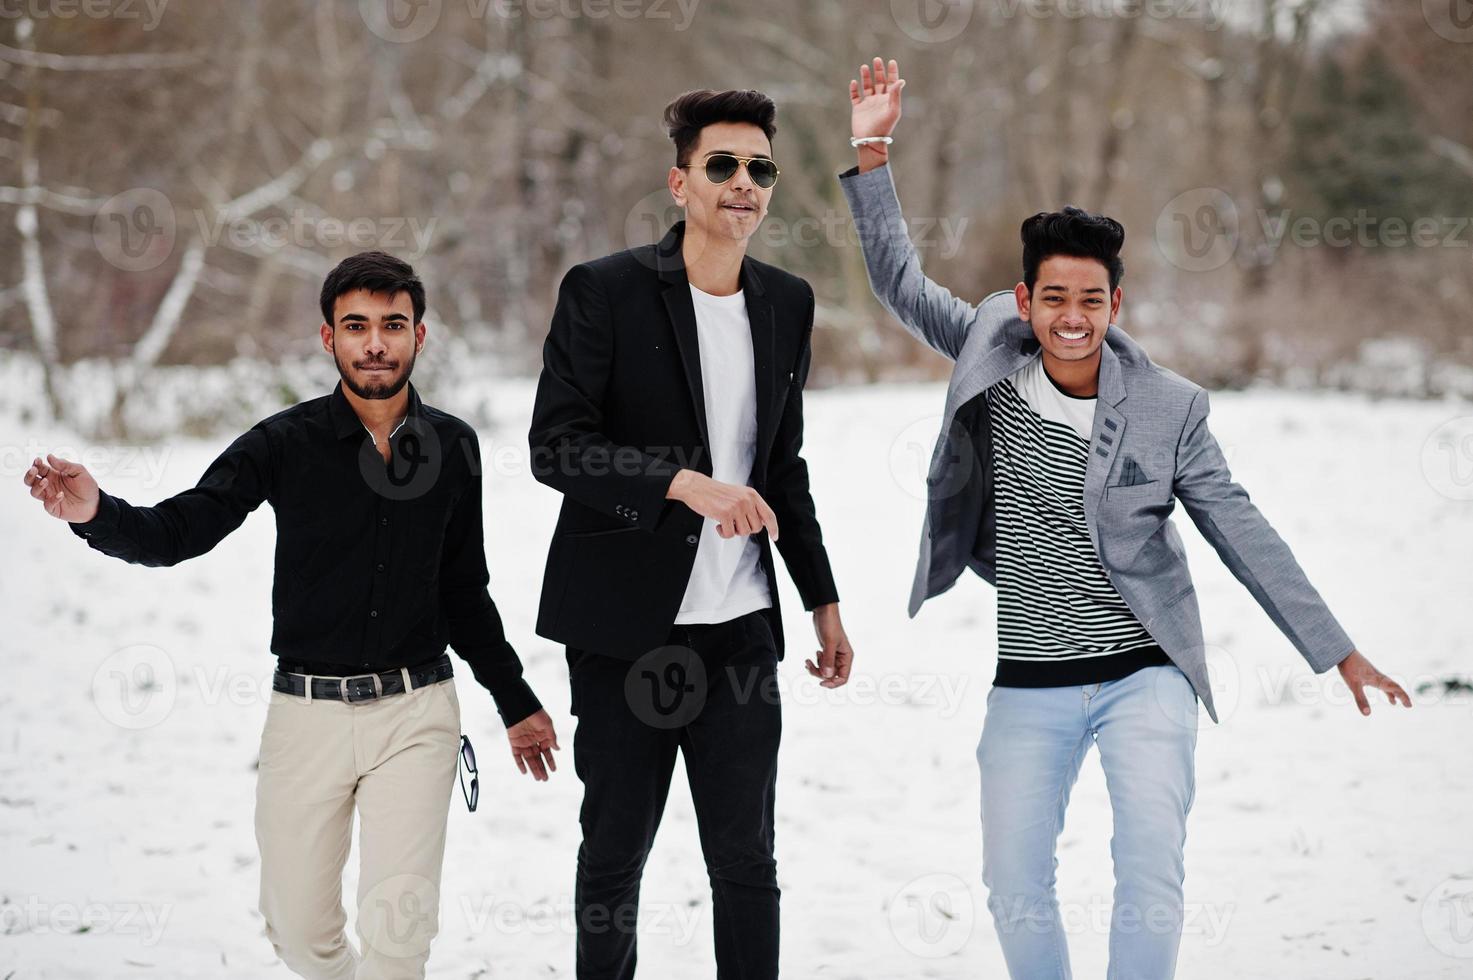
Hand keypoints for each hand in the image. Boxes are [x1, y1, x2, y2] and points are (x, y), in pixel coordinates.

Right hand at [24, 454, 99, 522]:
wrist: (95, 504)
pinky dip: (52, 499)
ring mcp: (49, 497)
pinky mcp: (54, 508)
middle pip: (30, 480)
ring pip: (34, 492)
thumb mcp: (80, 472)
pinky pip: (47, 504)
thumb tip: (49, 456)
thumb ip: (65, 465)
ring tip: (45, 481)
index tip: (38, 460)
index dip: (37, 464)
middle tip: (34, 470)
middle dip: (29, 474)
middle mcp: (49, 485)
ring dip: (37, 486)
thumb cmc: (87, 487)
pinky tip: (61, 495)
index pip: (40, 468)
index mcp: (53, 475)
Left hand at [506, 709, 559, 779]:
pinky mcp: (514, 743)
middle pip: (538, 758)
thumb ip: (552, 738)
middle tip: (545, 779)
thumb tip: (558, 749)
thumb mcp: (547, 725)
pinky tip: (525, 772)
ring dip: (533, 768)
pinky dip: (520, 764)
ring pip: (529, 759)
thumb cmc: (536, 714)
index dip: (550, 761)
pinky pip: (517, 756)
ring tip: (538, 778)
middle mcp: (533, 742)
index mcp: (543, 737)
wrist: (520, 707)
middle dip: (542, 768)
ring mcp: (524, 743)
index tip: (554, 770)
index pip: (547, 752)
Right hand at [666, 469, 778, 540]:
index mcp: (752, 495)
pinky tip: (718, 525)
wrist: (696, 487)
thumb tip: (762, 522)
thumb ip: (751, 505)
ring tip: (725, 522)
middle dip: (745, 529)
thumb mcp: (738, 494)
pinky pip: (729, 534)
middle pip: (756, 528)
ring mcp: (736, 507)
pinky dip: (723, 533)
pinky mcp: (725, 514)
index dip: (773, 528)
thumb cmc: (715, 492)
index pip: (769, 515)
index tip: (774, 537)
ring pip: (744, 532)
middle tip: (734, 524)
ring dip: (733, 531)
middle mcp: (746, 500)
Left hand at [804, 602, 853, 688]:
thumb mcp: (829, 642)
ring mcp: (834, 656)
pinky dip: (815, 664)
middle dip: (820, 673)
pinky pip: (821, 664)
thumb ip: (828, 660)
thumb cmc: (830, 624)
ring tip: (808, 662)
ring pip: (825, 671)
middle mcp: (842, 658)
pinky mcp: (826, 652)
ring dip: (816, 669)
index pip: (843, 677)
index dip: (833, 683)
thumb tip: (827, 676)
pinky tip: (810, 658)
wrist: (823, 612)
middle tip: (810, 666)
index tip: (821, 683)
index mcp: (847, 657)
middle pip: (832, 676)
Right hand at [850, 57, 904, 172]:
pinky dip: (854, 89)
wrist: (870, 140)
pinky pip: (855, 96)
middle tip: (877, 60)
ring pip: (867, 86)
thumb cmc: (884, 127)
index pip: (892, 82)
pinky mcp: (858, 109)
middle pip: (879, 81)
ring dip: (866, 77)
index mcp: (889, 100)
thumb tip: (901, 80)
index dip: (892, 72)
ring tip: (864, 66)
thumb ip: (896, 94)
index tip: (891, 61)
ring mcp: (868, 104)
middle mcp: (879, 100)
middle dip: (879, 70)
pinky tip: (854, 82)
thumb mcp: (893, 110)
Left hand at [1335, 649, 1411, 715]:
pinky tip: (1378, 689)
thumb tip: (1367, 714)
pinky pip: (1377, 681)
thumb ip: (1361, 699)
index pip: (1395, 689)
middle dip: (1401, 696)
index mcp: (1379, 679)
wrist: (1343, 652)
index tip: (1410, 706)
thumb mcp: (1354, 685)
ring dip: (1392, 693)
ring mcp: (1373, 673)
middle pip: (1394, 686)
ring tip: (1394, 702)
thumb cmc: (1349, 668)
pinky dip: (1380, 687)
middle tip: (1408, 704)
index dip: (1403, 697)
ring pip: (1386, 684)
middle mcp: (1378, 676)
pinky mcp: (1366, 672)